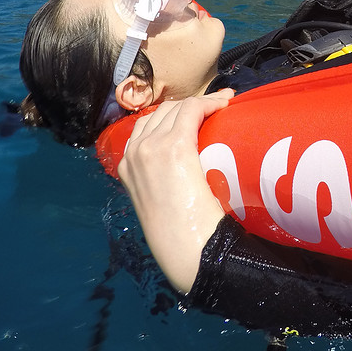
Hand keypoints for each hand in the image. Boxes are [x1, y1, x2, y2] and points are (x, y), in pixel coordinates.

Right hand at [117, 89, 233, 292]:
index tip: (198, 112)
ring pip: (177, 108)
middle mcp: (134, 152)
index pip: (147, 124)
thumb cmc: (178, 233)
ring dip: (202, 102)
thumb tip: (183, 166)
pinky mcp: (174, 146)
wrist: (184, 248)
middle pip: (162, 112)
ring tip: (223, 103)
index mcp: (126, 166)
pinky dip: (210, 102)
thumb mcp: (159, 201)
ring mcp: (151, 147)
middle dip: (189, 105)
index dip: (173, 114)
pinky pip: (192, 110)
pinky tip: (225, 104)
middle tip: (216, 105)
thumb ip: (160, 178)